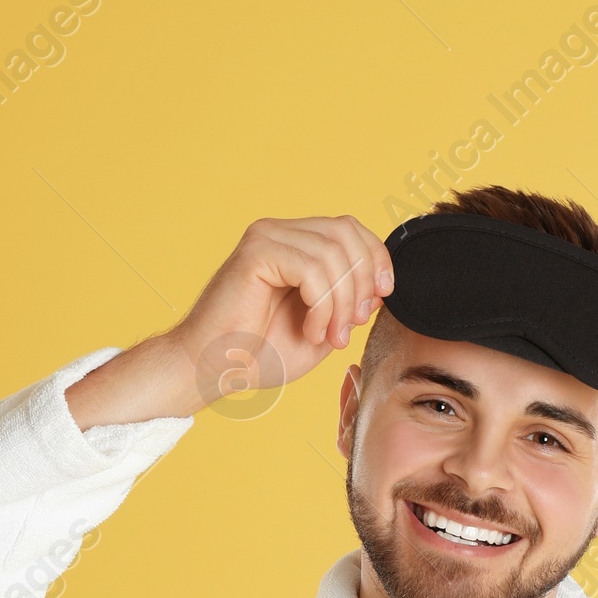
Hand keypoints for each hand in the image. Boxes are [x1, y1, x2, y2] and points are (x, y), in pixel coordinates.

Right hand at [66, 214, 393, 429]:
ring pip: (333, 253)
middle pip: (347, 234)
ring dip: (340, 304)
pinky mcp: (257, 252)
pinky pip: (312, 269)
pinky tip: (309, 330)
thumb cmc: (258, 354)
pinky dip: (321, 305)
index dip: (376, 258)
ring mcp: (268, 237)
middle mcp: (282, 232)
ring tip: (327, 336)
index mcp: (296, 244)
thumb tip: (376, 288)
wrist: (215, 369)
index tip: (382, 296)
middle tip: (350, 327)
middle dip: (362, 284)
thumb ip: (347, 304)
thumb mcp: (321, 329)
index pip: (350, 229)